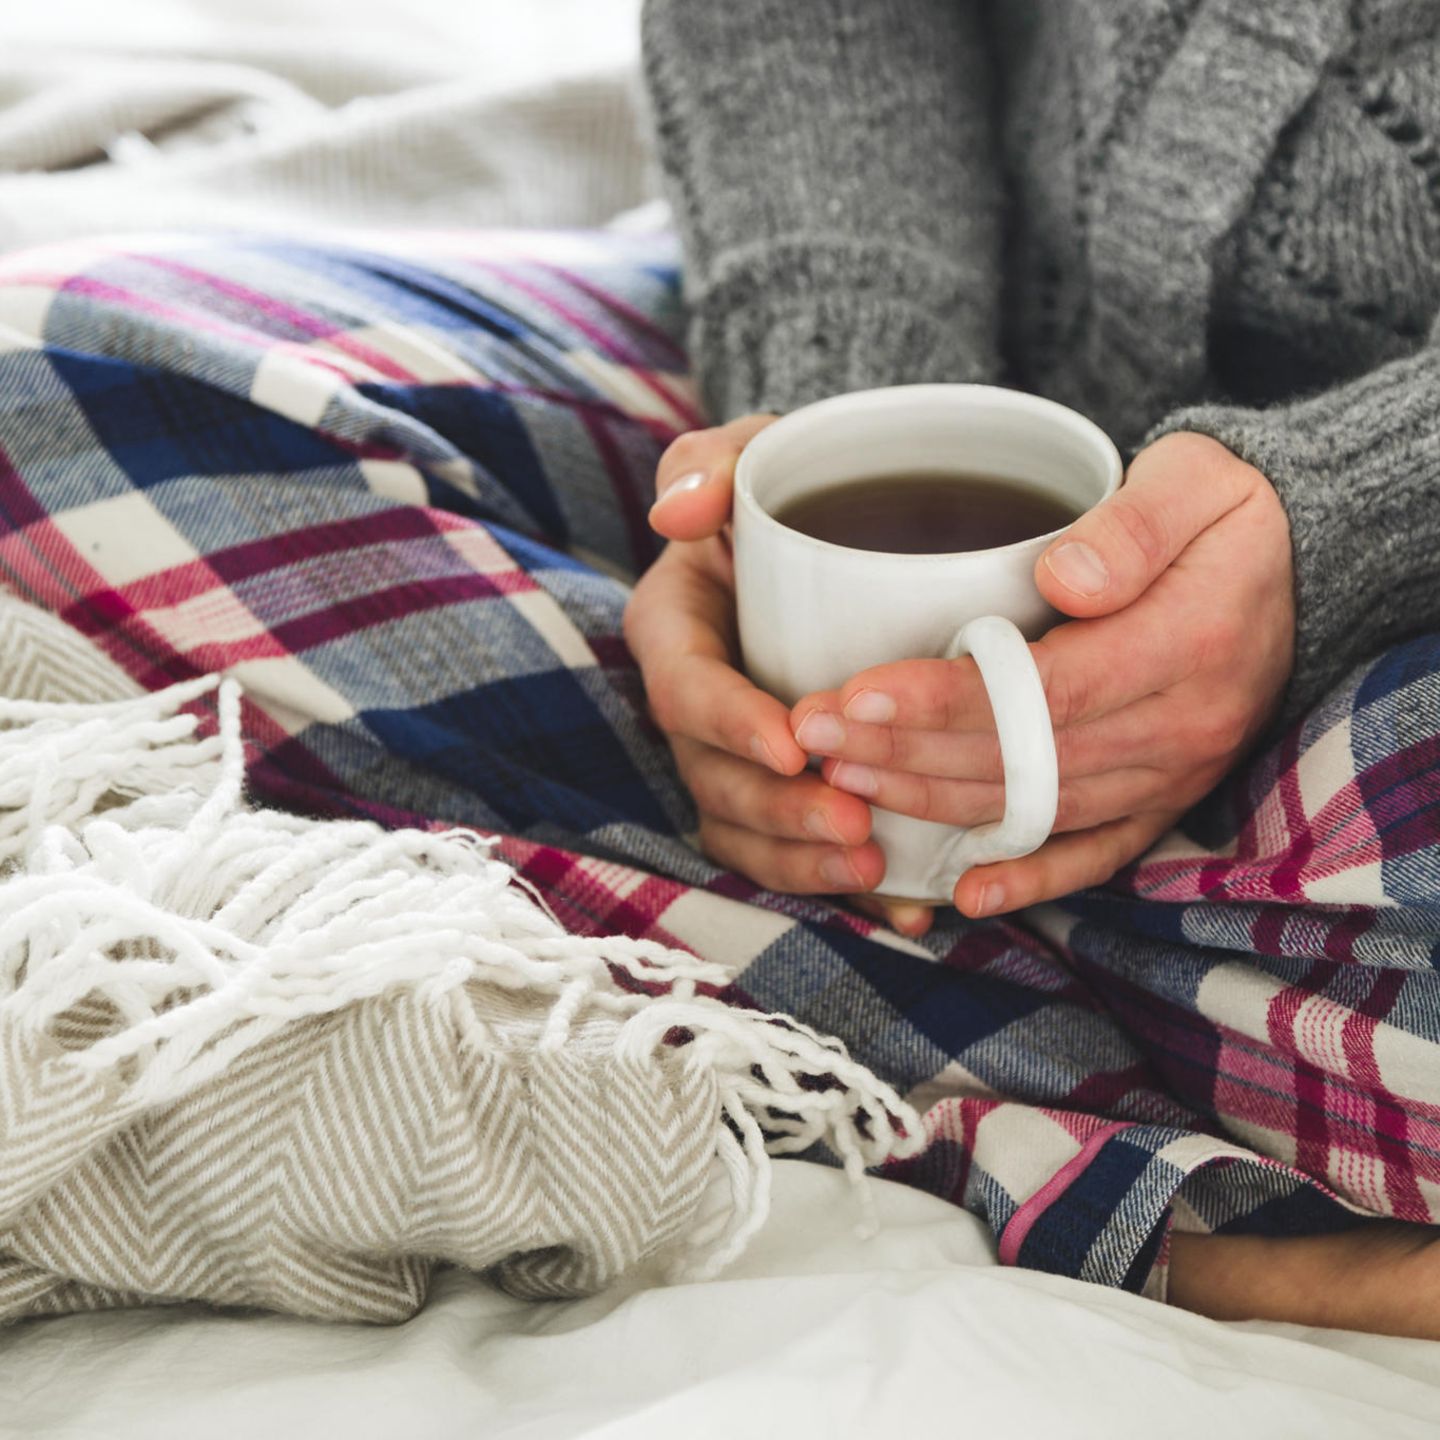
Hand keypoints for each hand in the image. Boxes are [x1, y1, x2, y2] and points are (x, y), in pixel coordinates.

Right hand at [623, 417, 886, 897]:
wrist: (856, 532)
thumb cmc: (801, 488)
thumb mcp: (759, 454)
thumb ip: (712, 461)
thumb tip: (673, 514)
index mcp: (676, 630)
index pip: (682, 687)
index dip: (727, 724)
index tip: (790, 746)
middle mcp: (698, 706)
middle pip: (713, 778)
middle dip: (776, 814)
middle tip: (852, 828)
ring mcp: (738, 756)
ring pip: (746, 831)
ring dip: (803, 864)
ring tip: (875, 870)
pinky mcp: (786, 791)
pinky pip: (798, 851)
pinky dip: (847, 885)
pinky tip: (908, 902)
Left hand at [787, 432, 1295, 933]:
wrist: (1301, 567)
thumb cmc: (1229, 513)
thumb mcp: (1197, 481)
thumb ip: (1133, 526)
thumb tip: (1064, 577)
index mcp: (1186, 643)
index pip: (1043, 689)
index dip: (944, 699)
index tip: (856, 692)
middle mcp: (1180, 726)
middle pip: (1022, 757)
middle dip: (904, 750)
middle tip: (810, 733)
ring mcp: (1172, 774)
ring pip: (1035, 806)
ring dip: (932, 801)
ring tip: (840, 777)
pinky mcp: (1164, 799)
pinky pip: (1094, 853)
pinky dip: (1029, 878)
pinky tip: (961, 893)